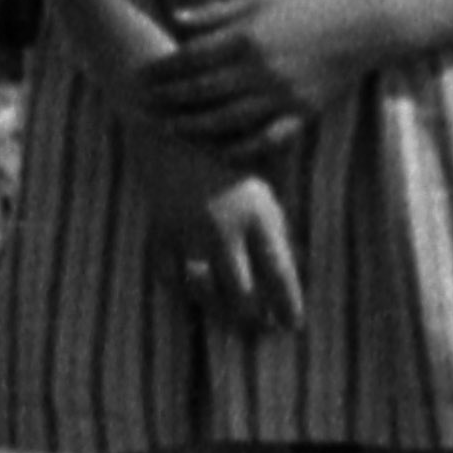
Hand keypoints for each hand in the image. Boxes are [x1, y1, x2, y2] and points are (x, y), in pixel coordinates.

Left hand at [139, 0, 392, 166]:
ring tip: (168, 128)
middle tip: (142, 106)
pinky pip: (265, 138)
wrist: (366, 25)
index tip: (141, 77)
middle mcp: (259, 69)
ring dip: (192, 127)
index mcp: (246, 38)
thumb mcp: (260, 1)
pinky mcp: (301, 112)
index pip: (190, 59)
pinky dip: (240, 148)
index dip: (162, 71)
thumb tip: (173, 18)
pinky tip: (219, 151)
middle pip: (201, 91)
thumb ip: (216, 13)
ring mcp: (281, 94)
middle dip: (168, 100)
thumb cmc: (310, 6)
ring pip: (226, 119)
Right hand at [151, 163, 305, 336]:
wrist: (178, 125)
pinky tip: (196, 294)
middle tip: (263, 327)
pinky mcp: (159, 228)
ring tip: (232, 317)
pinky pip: (169, 273)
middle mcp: (223, 226)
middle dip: (253, 315)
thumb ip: (273, 227)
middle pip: (241, 291)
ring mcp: (187, 229)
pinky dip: (182, 287)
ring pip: (203, 288)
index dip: (287, 305)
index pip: (279, 273)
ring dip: (219, 308)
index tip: (293, 325)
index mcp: (258, 213)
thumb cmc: (234, 153)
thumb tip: (288, 273)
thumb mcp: (266, 186)